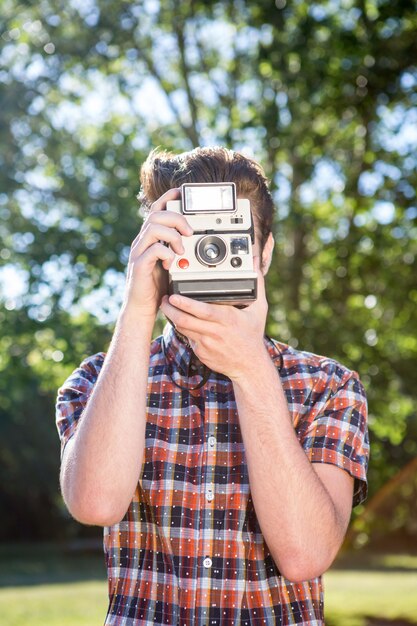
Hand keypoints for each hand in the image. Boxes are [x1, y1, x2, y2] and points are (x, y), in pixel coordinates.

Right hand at [123, 188, 192, 319]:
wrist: (141, 307)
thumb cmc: (158, 286)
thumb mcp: (172, 262)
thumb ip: (179, 248)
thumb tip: (195, 237)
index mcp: (150, 238)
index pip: (157, 209)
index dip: (168, 197)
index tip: (182, 193)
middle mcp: (142, 241)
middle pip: (156, 215)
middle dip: (176, 218)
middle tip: (189, 232)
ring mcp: (139, 252)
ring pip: (153, 228)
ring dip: (172, 235)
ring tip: (181, 250)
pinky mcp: (139, 265)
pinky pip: (152, 250)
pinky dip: (166, 253)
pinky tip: (171, 263)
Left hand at [159, 258, 268, 379]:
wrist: (249, 366)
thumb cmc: (253, 335)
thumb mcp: (259, 309)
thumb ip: (256, 284)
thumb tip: (255, 262)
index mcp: (227, 319)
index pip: (203, 311)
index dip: (186, 304)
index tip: (174, 296)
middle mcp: (215, 332)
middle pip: (185, 320)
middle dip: (170, 309)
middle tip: (164, 299)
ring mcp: (206, 344)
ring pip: (183, 329)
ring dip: (172, 317)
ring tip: (167, 306)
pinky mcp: (201, 352)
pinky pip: (188, 338)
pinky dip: (183, 328)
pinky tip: (180, 320)